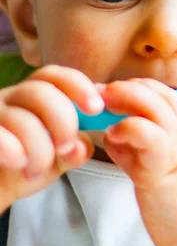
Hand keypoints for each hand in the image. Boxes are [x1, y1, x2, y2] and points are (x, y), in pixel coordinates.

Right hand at [0, 65, 102, 209]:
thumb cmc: (24, 168)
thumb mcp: (56, 159)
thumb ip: (74, 150)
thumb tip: (82, 145)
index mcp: (33, 95)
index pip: (55, 76)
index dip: (78, 86)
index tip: (96, 108)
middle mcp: (9, 98)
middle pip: (40, 92)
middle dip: (63, 122)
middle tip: (66, 148)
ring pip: (19, 117)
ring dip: (39, 147)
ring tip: (37, 169)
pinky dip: (12, 148)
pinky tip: (20, 162)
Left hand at [99, 78, 176, 245]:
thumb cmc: (174, 199)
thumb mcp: (152, 163)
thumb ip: (133, 146)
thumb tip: (109, 131)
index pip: (162, 91)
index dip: (135, 85)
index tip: (110, 91)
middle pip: (157, 92)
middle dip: (124, 87)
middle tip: (99, 92)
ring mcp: (176, 147)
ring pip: (155, 106)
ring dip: (125, 99)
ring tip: (103, 106)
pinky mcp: (165, 168)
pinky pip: (150, 136)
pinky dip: (128, 128)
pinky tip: (113, 134)